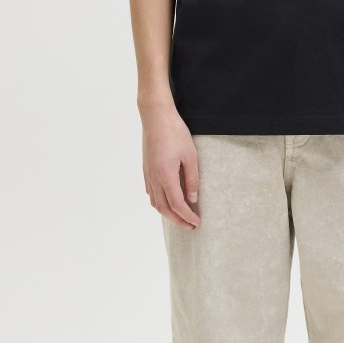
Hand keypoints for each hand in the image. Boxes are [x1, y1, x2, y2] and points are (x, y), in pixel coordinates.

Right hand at [142, 106, 200, 228]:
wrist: (156, 116)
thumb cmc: (175, 132)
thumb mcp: (190, 156)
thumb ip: (192, 179)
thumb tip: (192, 199)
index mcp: (166, 176)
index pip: (177, 204)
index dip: (187, 216)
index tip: (197, 222)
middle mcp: (154, 178)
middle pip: (164, 208)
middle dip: (178, 220)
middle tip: (190, 226)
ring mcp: (148, 174)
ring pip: (155, 202)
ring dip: (167, 213)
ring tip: (180, 217)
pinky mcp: (146, 168)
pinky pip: (150, 192)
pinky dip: (159, 202)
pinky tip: (166, 201)